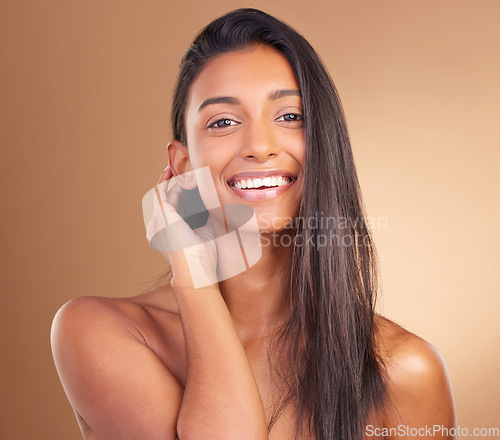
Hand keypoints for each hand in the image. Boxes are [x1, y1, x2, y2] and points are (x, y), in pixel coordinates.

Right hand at [145, 166, 217, 289]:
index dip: (186, 194)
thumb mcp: (207, 231)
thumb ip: (207, 216)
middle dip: (181, 185)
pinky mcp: (161, 215)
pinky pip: (160, 191)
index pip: (177, 207)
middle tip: (193, 172)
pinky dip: (165, 179)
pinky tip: (171, 169)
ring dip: (177, 181)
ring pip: (166, 193)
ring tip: (188, 170)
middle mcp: (159, 225)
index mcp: (168, 231)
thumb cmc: (203, 257)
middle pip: (171, 198)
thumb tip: (218, 202)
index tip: (196, 184)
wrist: (197, 269)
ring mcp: (157, 220)